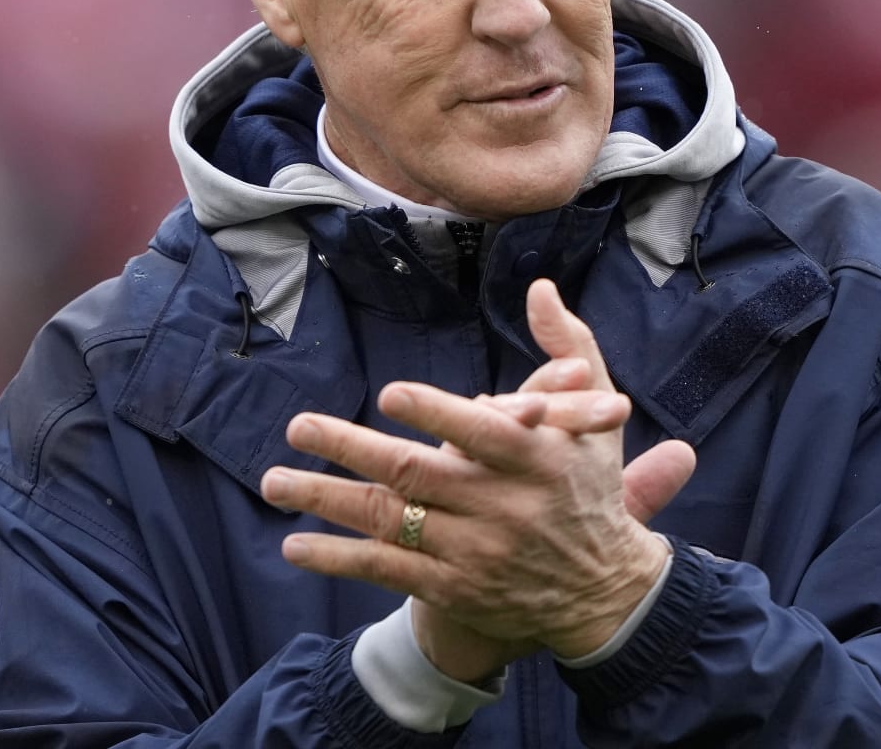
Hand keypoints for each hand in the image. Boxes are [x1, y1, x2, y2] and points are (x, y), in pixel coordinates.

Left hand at [261, 280, 693, 667]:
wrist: (604, 592)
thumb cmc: (590, 487)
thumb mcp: (598, 417)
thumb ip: (569, 348)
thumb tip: (541, 289)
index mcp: (536, 459)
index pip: (481, 433)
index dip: (435, 414)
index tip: (389, 394)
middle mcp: (502, 508)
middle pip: (418, 475)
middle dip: (352, 449)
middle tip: (300, 426)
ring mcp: (474, 553)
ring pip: (391, 522)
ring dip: (327, 501)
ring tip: (275, 482)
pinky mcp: (454, 590)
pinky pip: (386, 572)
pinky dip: (338, 558)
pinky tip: (295, 543)